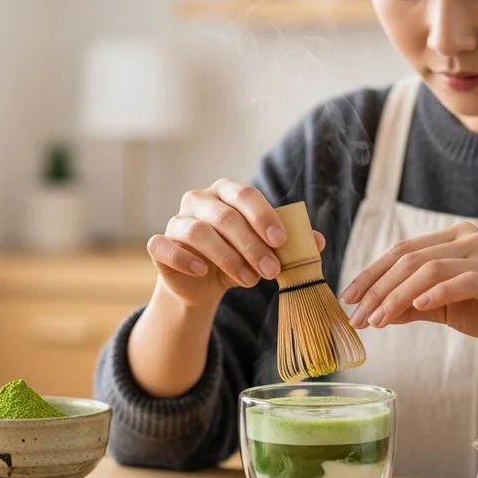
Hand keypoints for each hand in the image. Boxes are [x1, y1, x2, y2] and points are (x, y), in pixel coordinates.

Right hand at [146, 179, 324, 307]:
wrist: (203, 284)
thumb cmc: (237, 258)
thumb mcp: (265, 251)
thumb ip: (290, 244)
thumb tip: (318, 241)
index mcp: (226, 193)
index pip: (245, 194)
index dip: (264, 217)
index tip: (281, 241)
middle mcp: (199, 200)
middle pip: (224, 216)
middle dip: (251, 245)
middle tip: (271, 270)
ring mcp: (176, 221)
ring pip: (198, 232)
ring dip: (228, 258)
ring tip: (250, 280)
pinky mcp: (159, 245)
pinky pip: (163, 246)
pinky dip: (183, 258)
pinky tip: (203, 272)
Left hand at [338, 221, 477, 357]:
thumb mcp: (447, 308)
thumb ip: (413, 305)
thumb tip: (374, 312)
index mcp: (455, 239)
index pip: (401, 251)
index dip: (371, 274)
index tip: (348, 298)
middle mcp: (470, 239)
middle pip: (409, 258)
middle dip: (377, 288)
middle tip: (356, 316)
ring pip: (428, 269)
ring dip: (397, 297)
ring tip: (377, 321)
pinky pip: (460, 281)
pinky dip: (434, 294)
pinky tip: (416, 310)